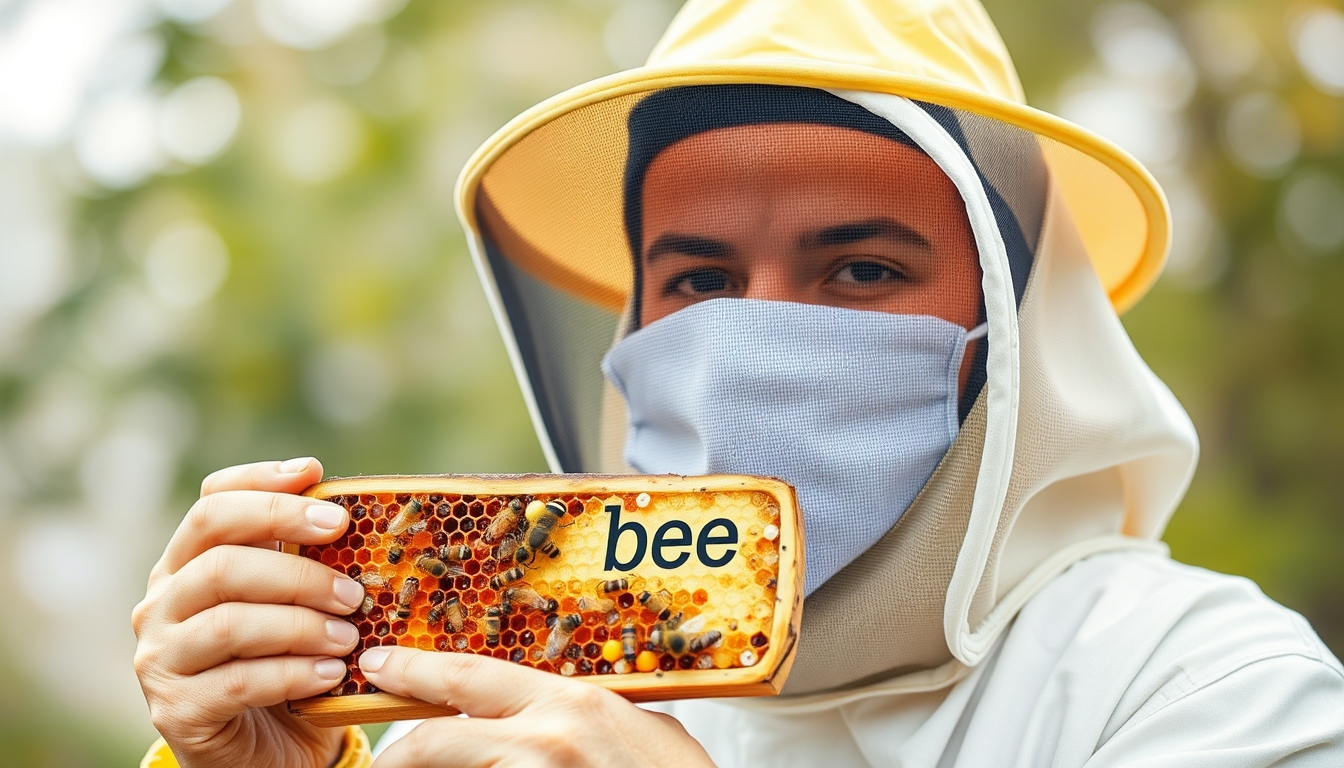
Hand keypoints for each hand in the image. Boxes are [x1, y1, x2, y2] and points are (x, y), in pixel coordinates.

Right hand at [132, 458, 362, 767]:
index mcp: (188, 563)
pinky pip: (237, 683)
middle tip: (354, 589)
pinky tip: (331, 674)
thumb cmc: (287, 662)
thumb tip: (347, 505)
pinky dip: (293, 673)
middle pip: (221, 560)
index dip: (263, 483)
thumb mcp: (296, 604)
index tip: (318, 477)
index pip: (212, 504)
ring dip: (301, 625)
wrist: (266, 749)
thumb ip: (308, 557)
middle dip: (298, 568)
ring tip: (349, 636)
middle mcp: (162, 603)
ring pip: (229, 623)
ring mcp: (161, 658)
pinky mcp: (176, 711)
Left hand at [358, 646, 716, 767]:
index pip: (471, 678)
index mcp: (572, 703)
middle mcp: (547, 739)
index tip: (380, 666)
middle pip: (436, 740)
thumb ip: (591, 716)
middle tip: (373, 749)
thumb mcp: (644, 729)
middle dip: (394, 747)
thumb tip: (559, 712)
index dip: (416, 672)